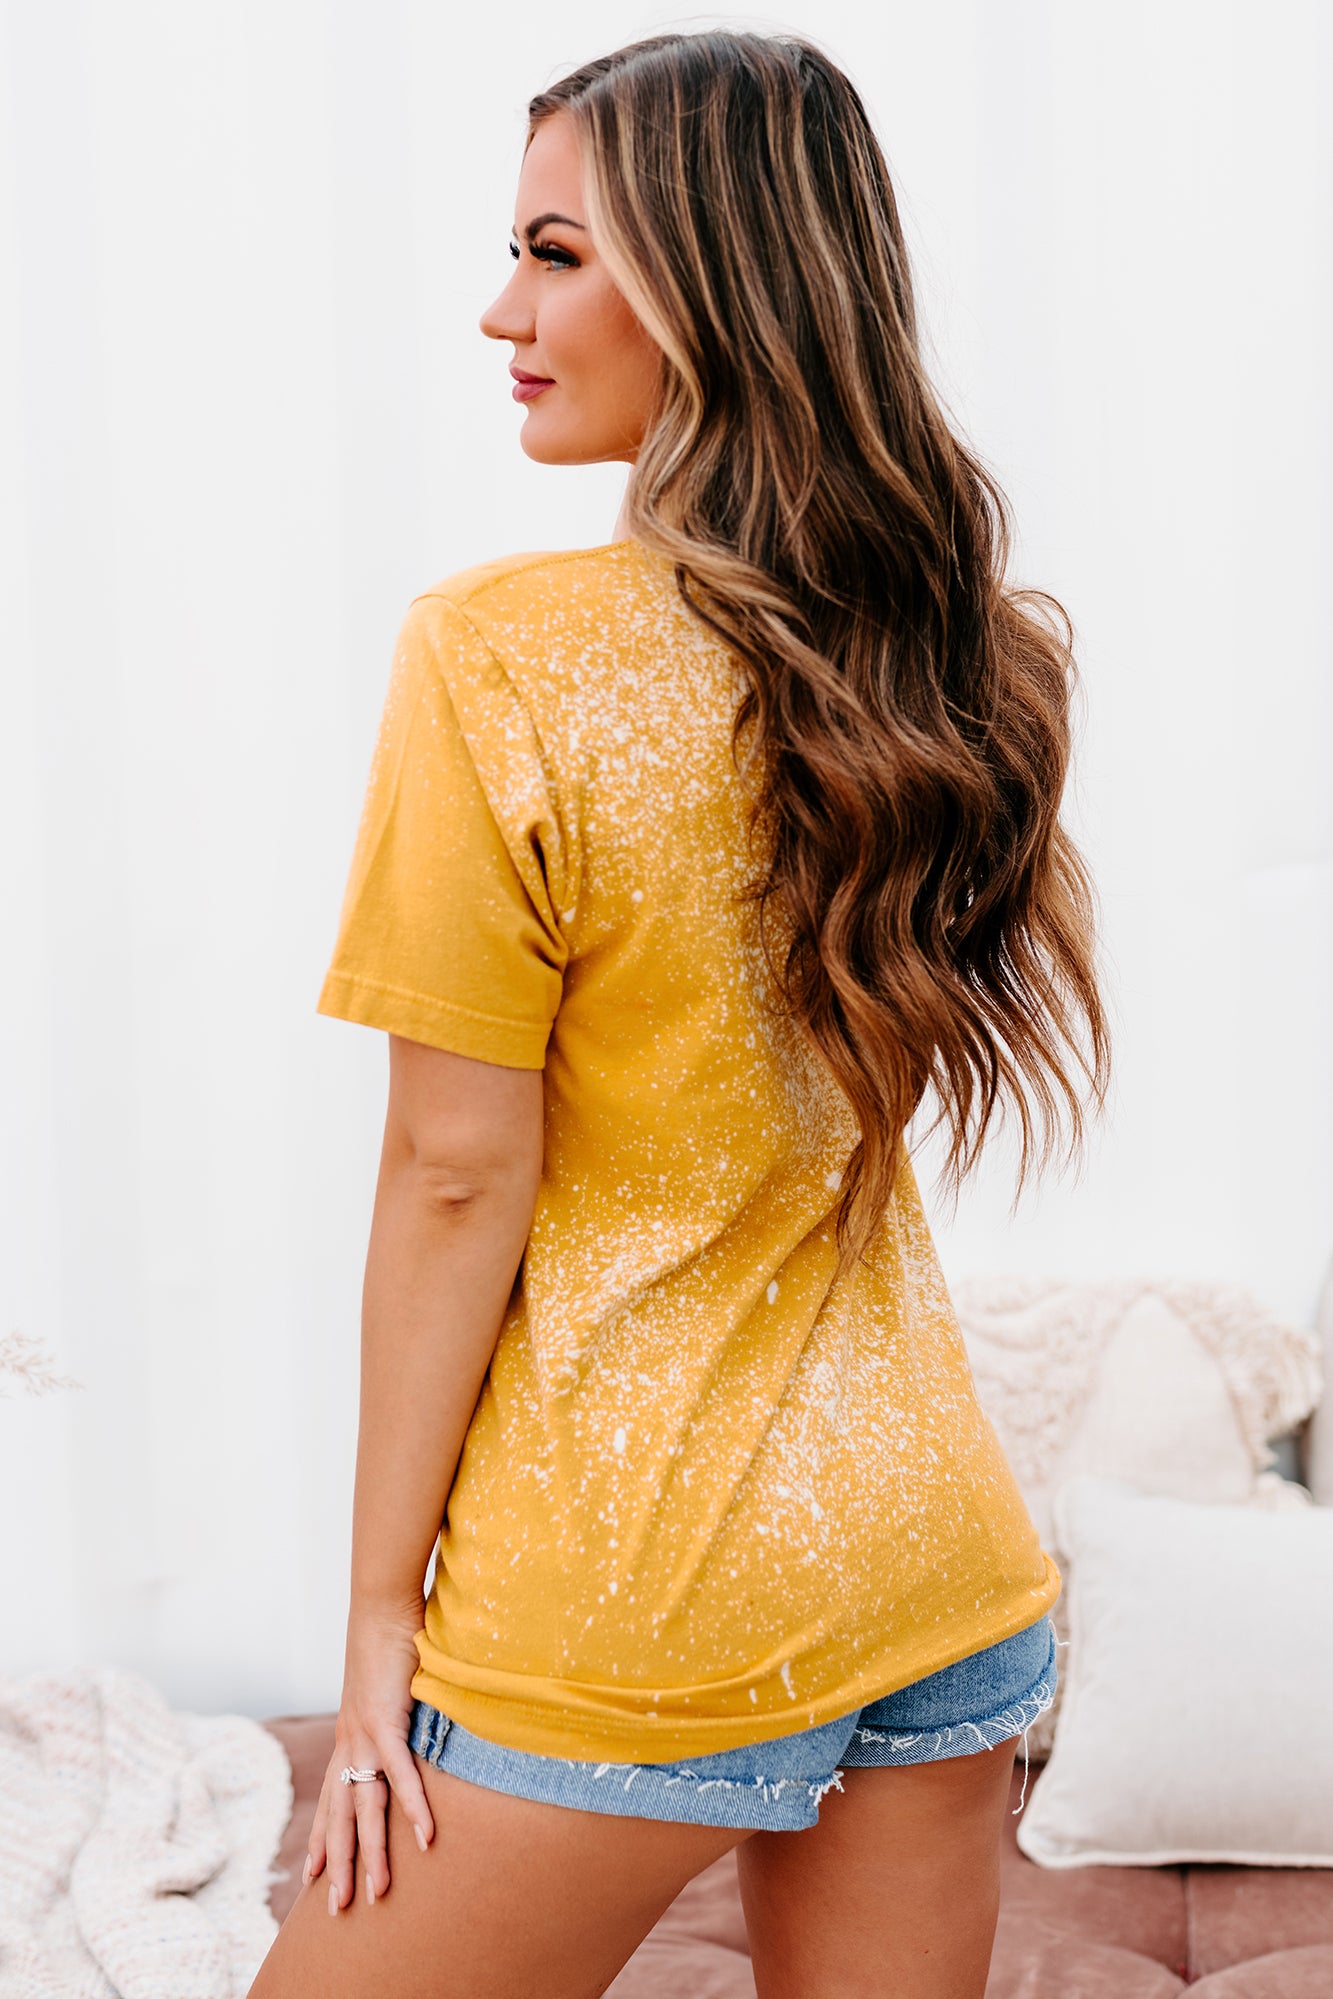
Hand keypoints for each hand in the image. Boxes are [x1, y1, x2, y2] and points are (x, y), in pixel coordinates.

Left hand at [303, 1604, 435, 1911]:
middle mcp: (350, 1741)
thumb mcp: (388, 1689)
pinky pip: (400, 1774)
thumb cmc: (390, 1639)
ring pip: (364, 1808)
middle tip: (338, 1908)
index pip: (331, 1798)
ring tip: (377, 1893)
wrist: (382, 1605)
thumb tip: (410, 1726)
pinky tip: (425, 1836)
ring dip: (372, 1853)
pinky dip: (413, 1807)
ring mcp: (364, 1734)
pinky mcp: (386, 1721)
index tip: (316, 1874)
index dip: (323, 1837)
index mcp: (349, 1735)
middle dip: (340, 1865)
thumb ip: (396, 1715)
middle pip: (340, 1816)